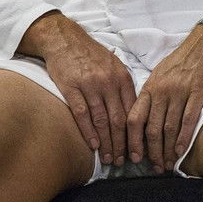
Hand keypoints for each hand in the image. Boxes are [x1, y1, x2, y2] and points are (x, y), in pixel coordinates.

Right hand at [18, 11, 135, 165]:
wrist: (65, 40)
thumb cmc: (91, 55)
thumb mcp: (114, 66)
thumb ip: (123, 87)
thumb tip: (133, 112)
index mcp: (122, 78)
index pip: (133, 111)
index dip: (136, 133)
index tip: (137, 150)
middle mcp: (109, 82)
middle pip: (119, 119)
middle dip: (122, 143)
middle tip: (123, 161)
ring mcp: (90, 85)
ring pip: (102, 120)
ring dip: (106, 142)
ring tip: (108, 158)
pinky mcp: (71, 87)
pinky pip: (82, 113)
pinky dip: (88, 131)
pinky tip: (93, 145)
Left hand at [127, 26, 202, 172]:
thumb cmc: (184, 58)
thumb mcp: (160, 73)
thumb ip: (152, 94)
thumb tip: (145, 116)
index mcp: (150, 87)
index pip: (134, 118)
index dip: (132, 141)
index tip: (134, 156)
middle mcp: (162, 91)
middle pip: (151, 128)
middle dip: (152, 152)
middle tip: (155, 167)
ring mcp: (180, 92)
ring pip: (169, 128)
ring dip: (167, 150)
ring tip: (168, 164)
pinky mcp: (199, 92)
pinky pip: (188, 119)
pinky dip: (183, 137)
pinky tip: (180, 150)